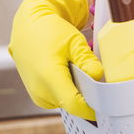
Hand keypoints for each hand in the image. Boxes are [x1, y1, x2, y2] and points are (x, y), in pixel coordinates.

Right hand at [8, 0, 104, 119]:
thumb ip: (87, 61)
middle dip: (85, 94)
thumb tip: (98, 76)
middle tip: (89, 74)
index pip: (75, 106)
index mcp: (49, 78)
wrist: (28, 27)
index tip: (105, 102)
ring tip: (73, 69)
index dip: (92, 107)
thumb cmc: (48, 31)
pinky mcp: (38, 95)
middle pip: (73, 105)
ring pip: (66, 102)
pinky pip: (59, 98)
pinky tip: (66, 73)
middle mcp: (40, 91)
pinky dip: (67, 89)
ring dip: (75, 90)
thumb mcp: (73, 41)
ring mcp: (38, 95)